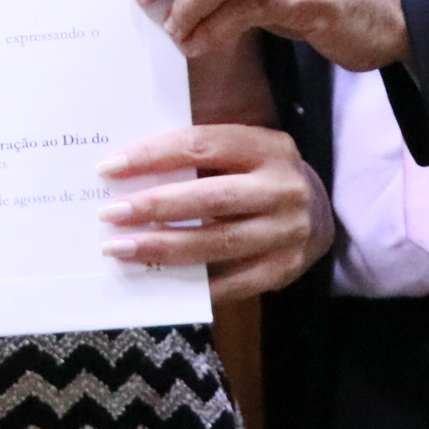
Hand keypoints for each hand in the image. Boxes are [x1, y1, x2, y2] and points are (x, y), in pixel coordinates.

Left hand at [96, 123, 332, 300]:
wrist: (318, 213)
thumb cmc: (256, 177)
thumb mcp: (239, 152)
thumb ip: (194, 156)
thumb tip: (126, 171)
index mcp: (267, 147)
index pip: (203, 145)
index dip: (154, 155)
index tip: (110, 167)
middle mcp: (282, 188)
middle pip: (211, 198)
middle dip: (155, 206)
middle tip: (110, 213)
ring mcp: (288, 232)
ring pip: (219, 243)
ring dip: (164, 247)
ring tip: (121, 249)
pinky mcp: (285, 269)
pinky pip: (233, 282)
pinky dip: (195, 284)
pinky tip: (159, 281)